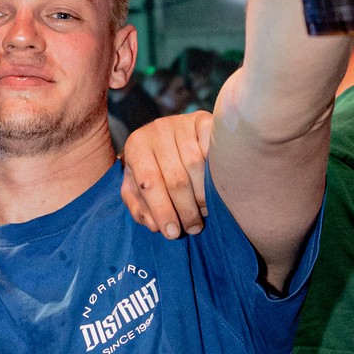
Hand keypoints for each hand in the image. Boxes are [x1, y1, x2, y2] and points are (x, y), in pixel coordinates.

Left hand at [121, 109, 212, 239]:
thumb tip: (154, 225)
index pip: (149, 182)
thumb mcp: (138, 189)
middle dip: (186, 210)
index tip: (172, 233)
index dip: (162, 210)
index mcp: (136, 146)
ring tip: (205, 212)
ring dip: (203, 196)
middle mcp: (156, 130)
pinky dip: (216, 171)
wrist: (171, 137)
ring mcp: (181, 123)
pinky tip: (217, 188)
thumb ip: (141, 209)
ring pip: (196, 166)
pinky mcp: (203, 120)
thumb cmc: (154, 169)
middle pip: (175, 178)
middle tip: (194, 229)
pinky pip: (212, 149)